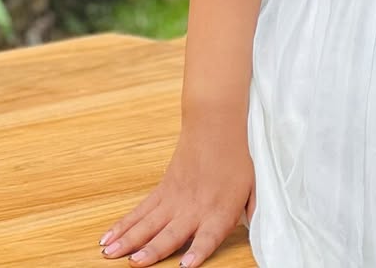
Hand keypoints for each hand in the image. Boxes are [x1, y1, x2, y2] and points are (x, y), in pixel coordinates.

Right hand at [98, 119, 255, 265]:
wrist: (217, 123)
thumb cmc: (238, 158)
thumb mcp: (255, 186)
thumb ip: (255, 213)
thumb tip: (266, 233)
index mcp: (220, 210)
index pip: (209, 236)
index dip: (197, 252)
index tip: (185, 266)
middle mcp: (195, 207)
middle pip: (170, 233)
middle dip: (152, 250)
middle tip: (135, 264)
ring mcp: (175, 198)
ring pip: (148, 223)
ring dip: (129, 240)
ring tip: (110, 254)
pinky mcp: (163, 190)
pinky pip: (140, 210)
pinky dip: (123, 224)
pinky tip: (109, 237)